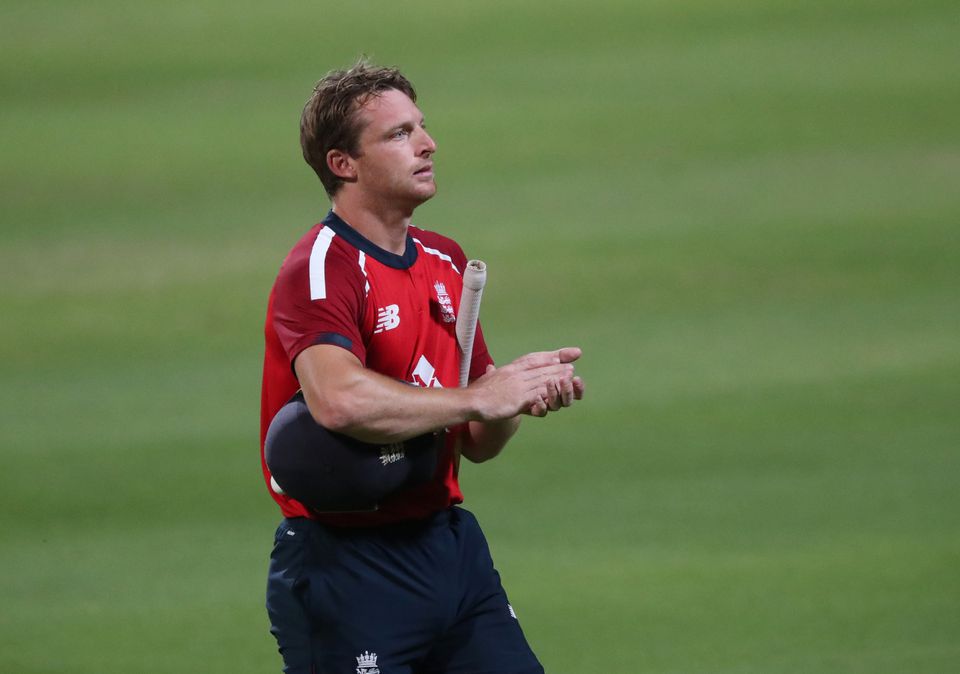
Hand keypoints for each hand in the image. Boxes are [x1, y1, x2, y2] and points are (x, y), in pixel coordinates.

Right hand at [468, 347, 583, 420]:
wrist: (471, 401)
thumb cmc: (477, 392)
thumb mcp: (487, 379)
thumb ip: (492, 373)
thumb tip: (490, 368)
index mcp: (510, 368)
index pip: (533, 359)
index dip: (549, 357)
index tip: (561, 356)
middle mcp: (516, 374)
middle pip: (541, 369)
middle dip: (558, 368)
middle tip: (571, 367)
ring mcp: (519, 386)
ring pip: (543, 380)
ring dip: (558, 379)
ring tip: (570, 377)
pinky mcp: (519, 399)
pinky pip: (538, 395)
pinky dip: (550, 393)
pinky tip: (559, 392)